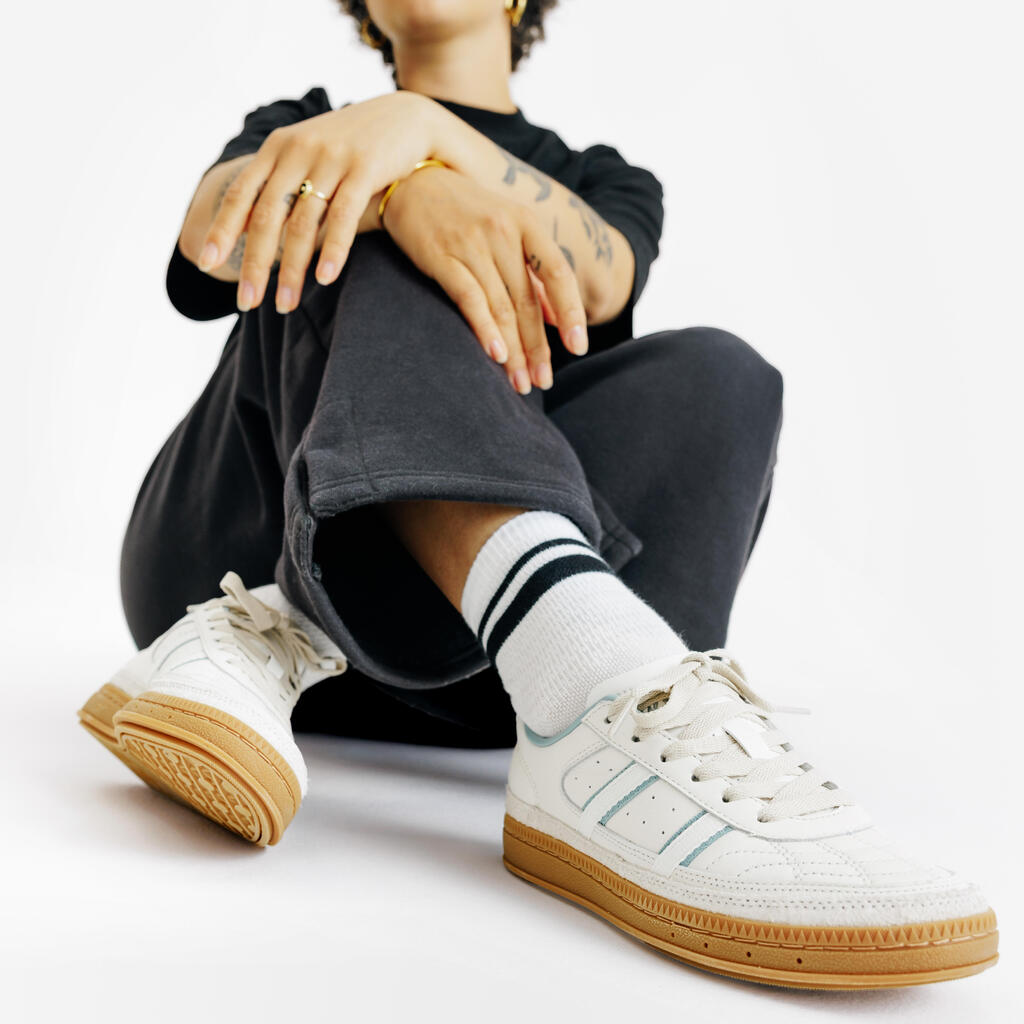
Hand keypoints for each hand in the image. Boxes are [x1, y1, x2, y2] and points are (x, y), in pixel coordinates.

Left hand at [194, 91, 437, 313]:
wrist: (404, 118)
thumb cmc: (352, 147)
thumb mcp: (308, 155)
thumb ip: (282, 184)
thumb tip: (249, 230)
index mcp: (277, 148)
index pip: (240, 194)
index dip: (221, 230)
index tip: (206, 265)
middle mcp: (297, 151)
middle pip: (266, 216)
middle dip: (254, 264)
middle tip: (246, 303)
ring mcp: (331, 158)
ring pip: (302, 223)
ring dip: (291, 271)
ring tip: (285, 305)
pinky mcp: (364, 168)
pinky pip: (343, 216)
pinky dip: (332, 250)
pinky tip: (324, 279)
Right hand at [381, 164, 588, 392]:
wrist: (410, 181)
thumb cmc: (466, 212)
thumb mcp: (508, 229)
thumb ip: (533, 272)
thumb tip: (559, 318)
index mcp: (527, 223)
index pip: (558, 274)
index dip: (572, 313)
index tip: (578, 348)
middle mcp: (503, 232)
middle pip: (528, 302)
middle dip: (537, 348)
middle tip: (543, 382)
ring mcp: (472, 244)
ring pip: (501, 307)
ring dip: (513, 351)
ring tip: (520, 383)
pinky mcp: (441, 256)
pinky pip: (470, 299)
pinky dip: (485, 329)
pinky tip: (496, 355)